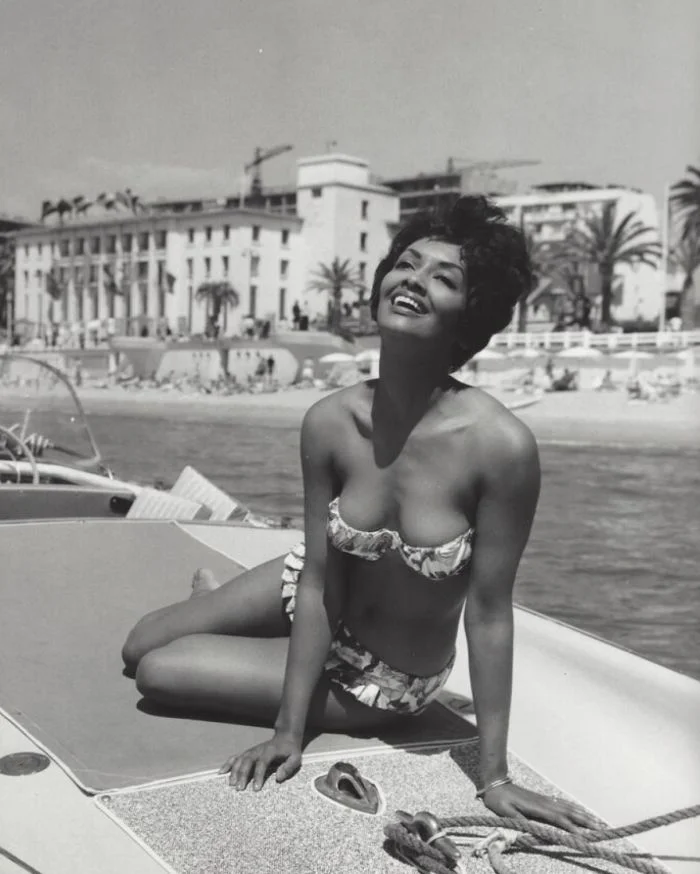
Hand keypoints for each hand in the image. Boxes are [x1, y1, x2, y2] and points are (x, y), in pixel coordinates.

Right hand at [218, 733, 301, 791]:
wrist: (285, 737)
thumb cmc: (291, 750)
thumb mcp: (296, 758)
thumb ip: (289, 767)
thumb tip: (278, 778)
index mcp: (270, 751)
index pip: (262, 762)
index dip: (258, 775)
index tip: (255, 789)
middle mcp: (258, 750)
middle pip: (247, 761)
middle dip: (242, 774)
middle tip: (239, 789)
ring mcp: (252, 751)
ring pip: (240, 759)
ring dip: (234, 771)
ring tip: (231, 784)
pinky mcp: (248, 753)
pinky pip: (236, 757)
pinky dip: (228, 764)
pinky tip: (221, 772)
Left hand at [482, 781, 603, 832]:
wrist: (496, 783)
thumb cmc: (499, 799)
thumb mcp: (505, 812)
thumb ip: (518, 820)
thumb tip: (531, 830)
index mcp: (537, 808)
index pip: (558, 819)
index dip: (571, 828)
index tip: (583, 837)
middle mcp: (545, 803)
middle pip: (569, 812)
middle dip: (585, 821)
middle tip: (601, 829)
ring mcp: (545, 800)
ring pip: (568, 807)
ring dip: (583, 814)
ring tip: (597, 822)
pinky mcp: (543, 800)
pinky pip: (563, 804)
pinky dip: (575, 808)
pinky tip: (581, 812)